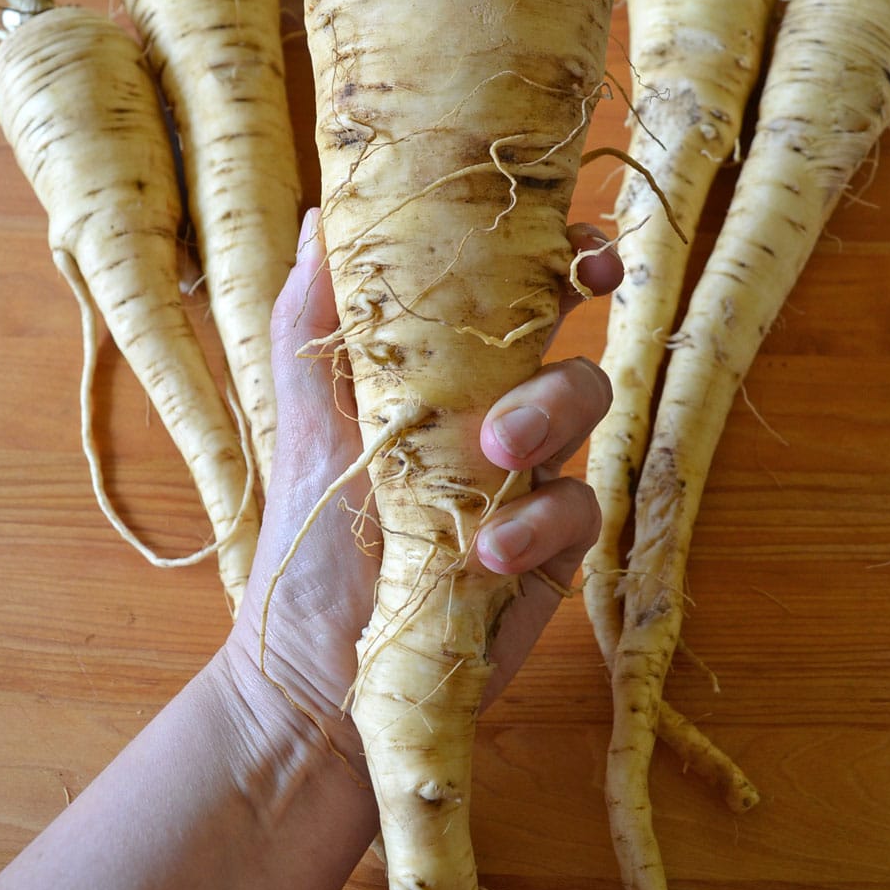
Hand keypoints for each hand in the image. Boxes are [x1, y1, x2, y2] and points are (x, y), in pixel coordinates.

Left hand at [223, 208, 619, 762]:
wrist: (317, 675)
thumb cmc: (307, 537)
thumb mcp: (302, 420)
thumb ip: (313, 319)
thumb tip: (322, 213)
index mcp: (444, 369)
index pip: (518, 295)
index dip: (561, 259)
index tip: (579, 250)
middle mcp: (497, 412)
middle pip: (569, 346)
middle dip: (569, 341)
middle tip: (539, 364)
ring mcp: (530, 479)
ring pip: (587, 411)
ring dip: (548, 419)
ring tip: (492, 458)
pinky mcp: (552, 548)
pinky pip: (580, 509)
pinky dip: (541, 522)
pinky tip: (487, 552)